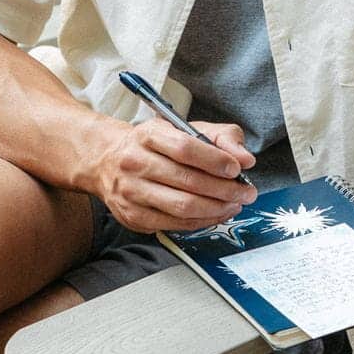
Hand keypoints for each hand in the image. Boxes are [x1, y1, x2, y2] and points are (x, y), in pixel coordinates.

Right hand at [92, 118, 255, 233]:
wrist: (107, 161)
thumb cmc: (155, 146)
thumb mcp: (185, 129)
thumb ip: (221, 138)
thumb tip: (245, 159)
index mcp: (148, 135)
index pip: (185, 148)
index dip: (215, 160)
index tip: (237, 169)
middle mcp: (135, 162)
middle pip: (187, 181)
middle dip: (225, 190)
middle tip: (246, 192)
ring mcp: (131, 192)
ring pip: (182, 206)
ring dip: (217, 209)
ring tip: (235, 204)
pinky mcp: (133, 216)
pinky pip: (175, 224)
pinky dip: (202, 222)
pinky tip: (217, 214)